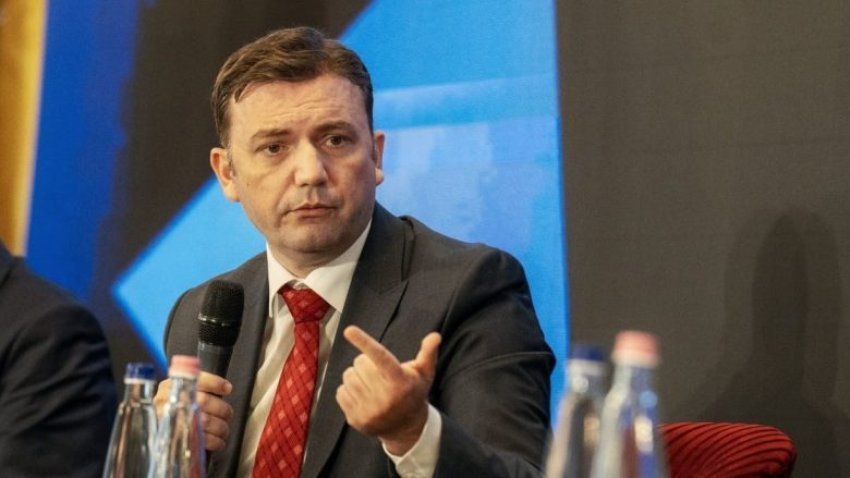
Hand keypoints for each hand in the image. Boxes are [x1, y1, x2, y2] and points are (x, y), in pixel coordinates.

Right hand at [154, 372, 233, 450]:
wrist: (150, 431)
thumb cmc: (171, 409)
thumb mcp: (177, 392)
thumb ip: (196, 387)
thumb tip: (224, 388)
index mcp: (171, 386)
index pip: (195, 380)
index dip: (215, 383)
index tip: (227, 388)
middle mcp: (170, 402)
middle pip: (204, 401)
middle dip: (222, 408)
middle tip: (228, 413)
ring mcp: (173, 421)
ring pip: (206, 420)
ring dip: (221, 426)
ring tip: (224, 428)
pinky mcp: (178, 440)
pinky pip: (202, 440)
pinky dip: (216, 441)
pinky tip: (219, 441)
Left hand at [335, 326, 440, 454]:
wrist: (406, 428)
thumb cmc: (414, 393)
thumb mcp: (424, 373)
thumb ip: (428, 352)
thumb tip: (435, 335)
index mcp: (400, 381)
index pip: (380, 356)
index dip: (364, 341)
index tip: (349, 330)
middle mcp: (385, 397)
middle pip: (360, 363)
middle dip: (366, 363)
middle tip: (377, 372)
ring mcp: (369, 410)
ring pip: (348, 377)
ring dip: (356, 376)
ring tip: (370, 383)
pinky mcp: (356, 419)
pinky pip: (340, 392)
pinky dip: (348, 390)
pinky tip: (362, 395)